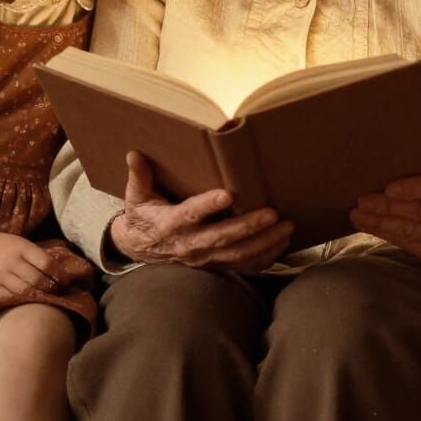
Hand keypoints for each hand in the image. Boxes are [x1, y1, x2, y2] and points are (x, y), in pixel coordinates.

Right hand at [0, 227, 69, 298]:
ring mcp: (0, 276)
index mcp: (22, 247)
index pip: (46, 263)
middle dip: (51, 288)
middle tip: (59, 292)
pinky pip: (11, 299)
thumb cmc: (1, 245)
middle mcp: (11, 262)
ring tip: (48, 299)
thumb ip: (36, 255)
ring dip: (40, 297)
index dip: (59, 275)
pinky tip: (31, 303)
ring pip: (25, 291)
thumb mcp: (20, 243)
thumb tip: (58, 271)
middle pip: (37, 279)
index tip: (66, 281)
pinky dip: (23, 302)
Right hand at [109, 151, 294, 271]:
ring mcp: (203, 258)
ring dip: (264, 243)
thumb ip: (138, 176)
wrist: (140, 248)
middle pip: (222, 238)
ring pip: (237, 255)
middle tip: (273, 213)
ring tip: (287, 227)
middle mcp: (189, 245)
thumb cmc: (143, 215)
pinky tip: (282, 245)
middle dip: (249, 227)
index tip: (227, 194)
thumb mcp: (135, 196)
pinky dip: (264, 258)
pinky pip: (242, 266)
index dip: (207, 206)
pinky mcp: (214, 264)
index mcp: (170, 225)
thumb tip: (133, 154)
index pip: (190, 215)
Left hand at [350, 169, 420, 263]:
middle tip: (362, 201)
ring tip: (358, 215)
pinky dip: (385, 234)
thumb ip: (419, 174)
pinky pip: (407, 244)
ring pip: (411, 231)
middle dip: (388, 207)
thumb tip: (382, 172)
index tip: (388, 188)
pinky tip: (369, 226)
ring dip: (380, 223)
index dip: (414, 188)